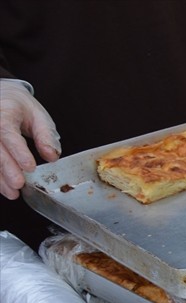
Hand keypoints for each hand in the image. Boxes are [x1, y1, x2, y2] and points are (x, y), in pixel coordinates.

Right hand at [0, 81, 59, 200]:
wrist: (1, 97)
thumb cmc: (20, 108)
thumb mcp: (38, 116)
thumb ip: (46, 136)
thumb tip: (52, 157)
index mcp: (4, 111)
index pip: (7, 131)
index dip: (17, 150)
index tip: (29, 166)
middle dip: (6, 167)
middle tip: (19, 184)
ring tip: (12, 192)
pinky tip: (3, 188)